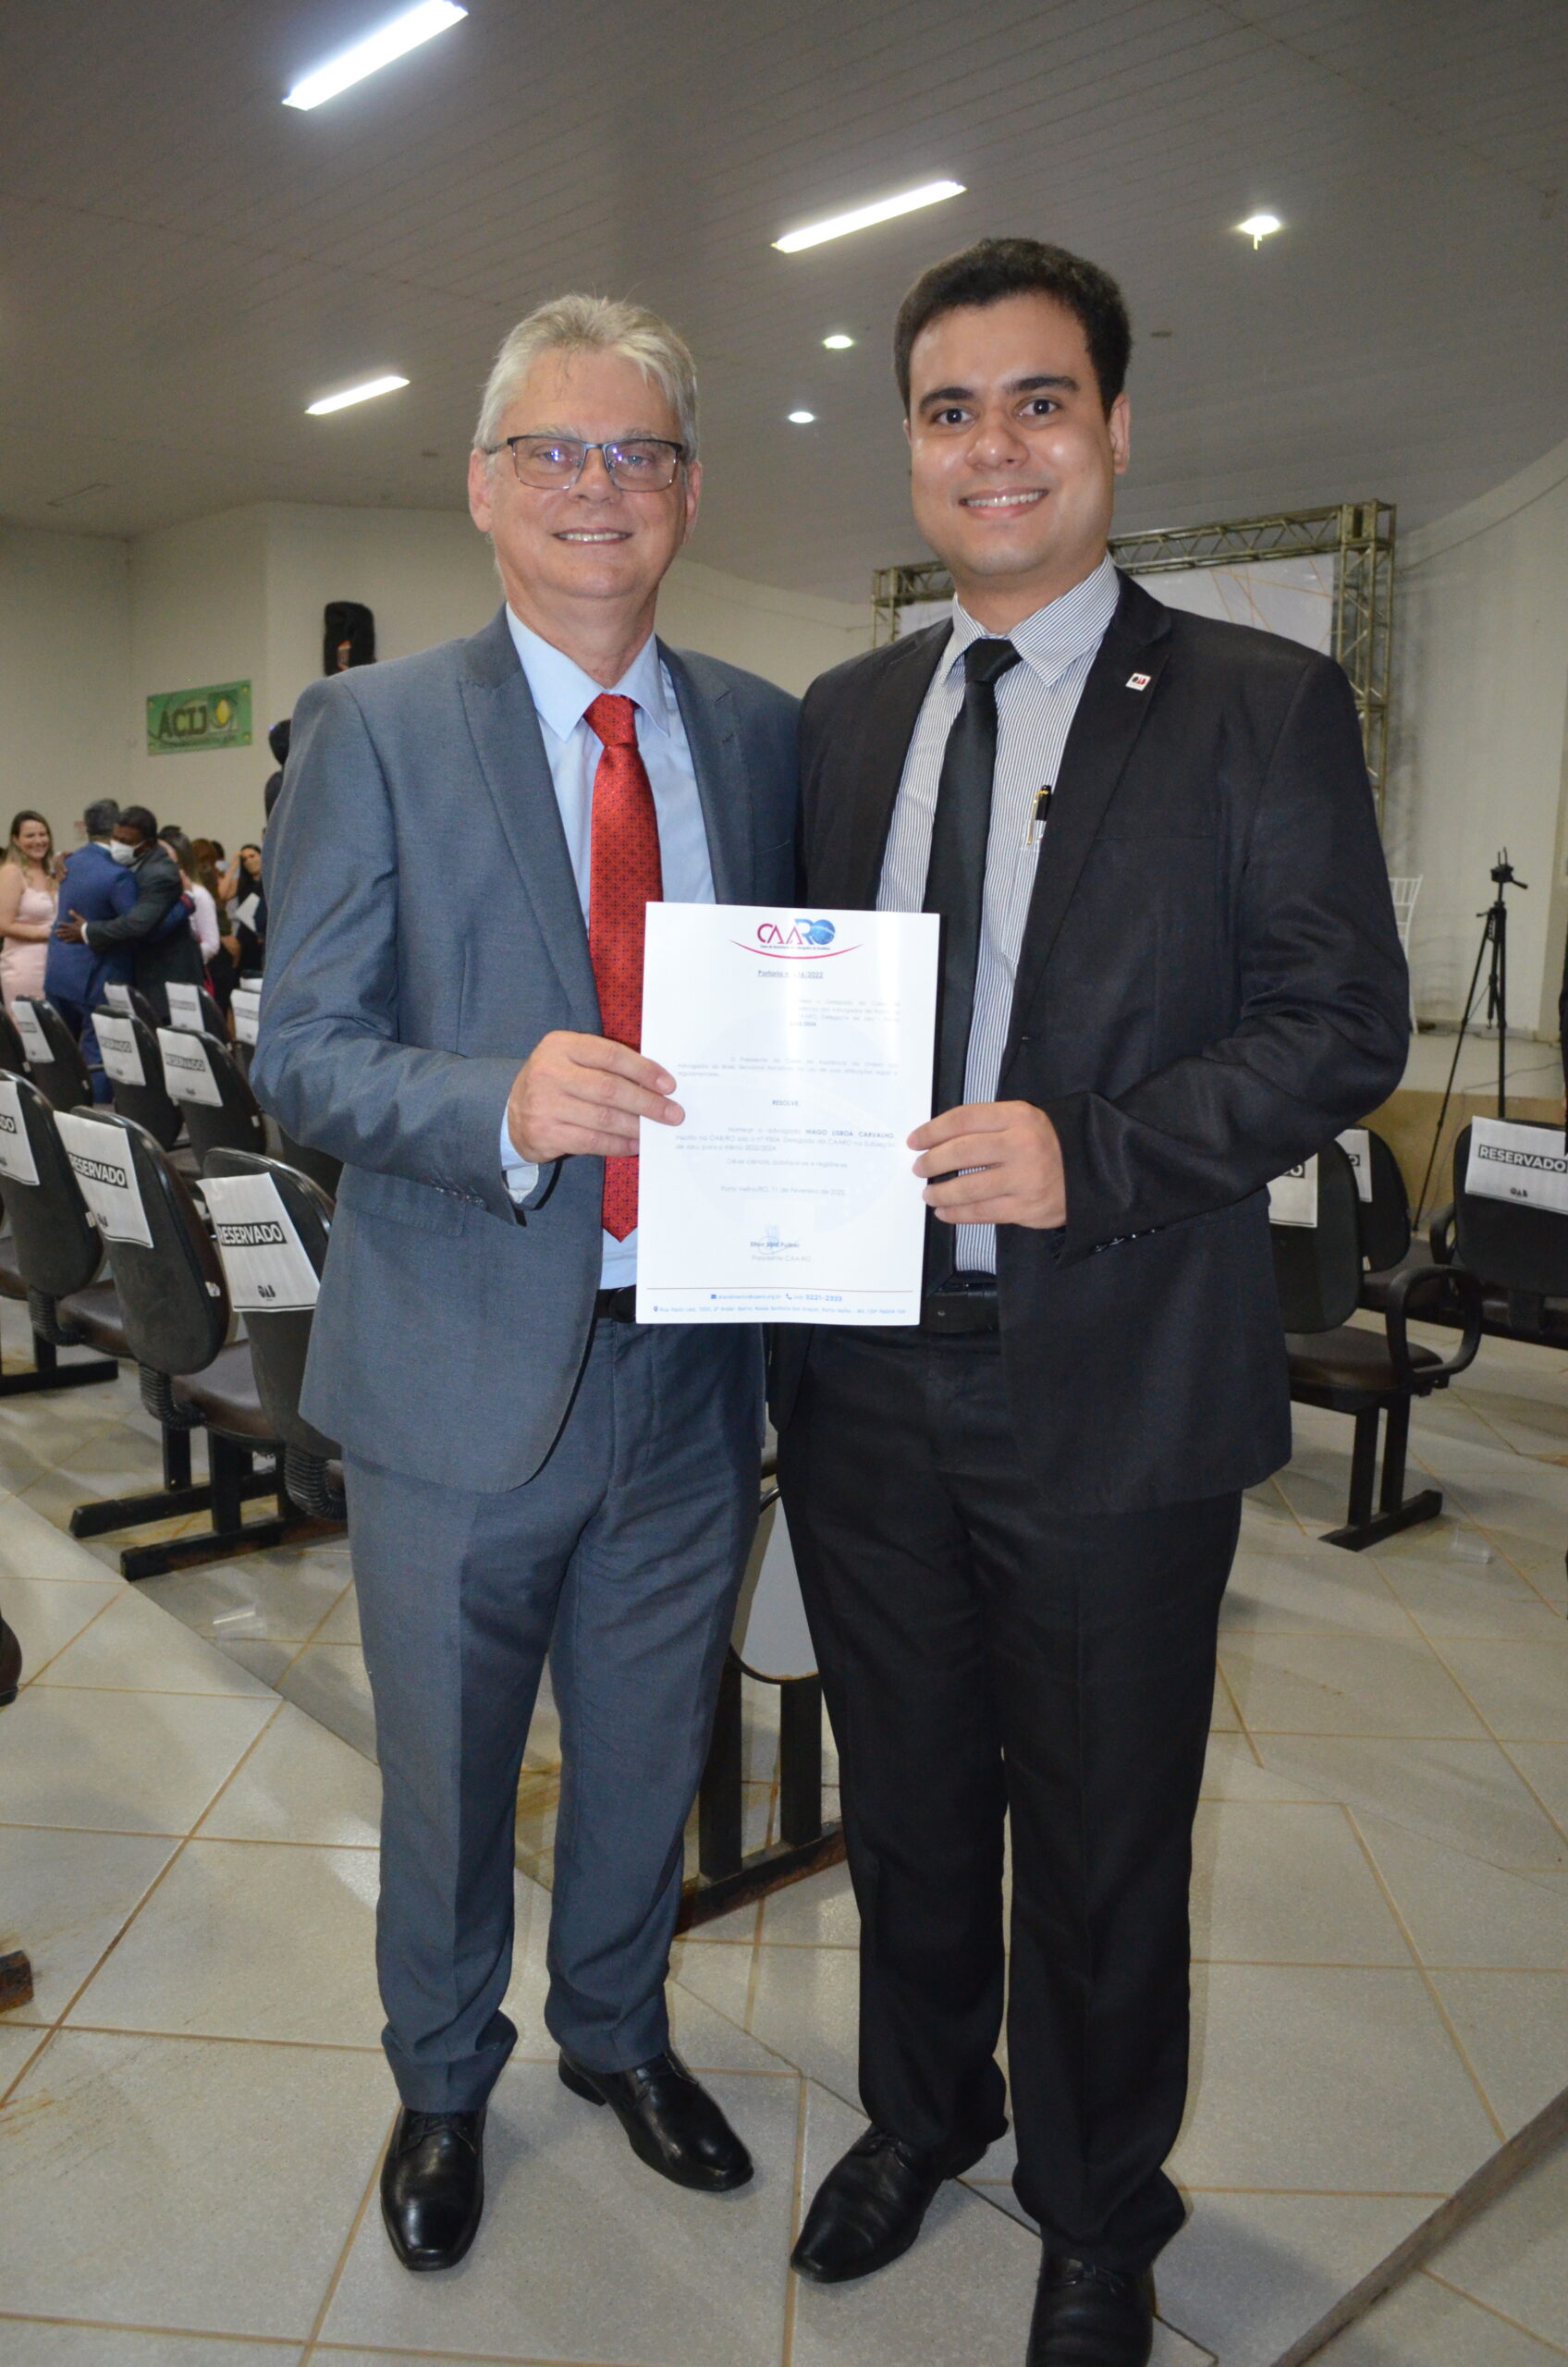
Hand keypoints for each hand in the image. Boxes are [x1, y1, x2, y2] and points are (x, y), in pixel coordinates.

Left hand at [54, 910, 86, 944]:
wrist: (88, 932)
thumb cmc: (84, 925)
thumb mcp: (79, 919)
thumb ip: (74, 915)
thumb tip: (70, 910)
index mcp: (71, 926)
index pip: (64, 924)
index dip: (61, 923)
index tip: (58, 923)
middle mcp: (71, 931)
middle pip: (63, 931)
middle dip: (59, 931)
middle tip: (55, 931)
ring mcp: (73, 935)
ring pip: (66, 935)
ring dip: (61, 935)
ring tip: (58, 936)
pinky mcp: (76, 939)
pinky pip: (70, 940)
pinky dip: (67, 940)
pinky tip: (65, 941)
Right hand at [506, 1031, 682, 1163]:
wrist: (512, 1114)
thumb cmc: (556, 1083)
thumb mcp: (572, 1061)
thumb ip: (605, 1065)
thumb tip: (656, 1084)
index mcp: (560, 1045)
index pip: (610, 1055)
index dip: (644, 1070)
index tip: (669, 1085)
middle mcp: (549, 1072)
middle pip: (610, 1088)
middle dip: (647, 1103)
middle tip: (673, 1113)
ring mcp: (544, 1104)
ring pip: (603, 1118)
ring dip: (637, 1126)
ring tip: (657, 1130)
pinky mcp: (544, 1134)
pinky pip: (592, 1141)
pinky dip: (618, 1144)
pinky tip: (635, 1144)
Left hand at [910, 1100, 1065, 1228]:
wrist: (1089, 1172)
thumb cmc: (1045, 1145)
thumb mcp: (1021, 1121)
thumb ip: (985, 1126)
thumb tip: (936, 1141)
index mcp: (1018, 1116)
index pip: (964, 1119)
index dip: (932, 1130)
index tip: (915, 1141)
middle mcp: (1021, 1145)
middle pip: (962, 1152)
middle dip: (932, 1162)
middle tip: (919, 1168)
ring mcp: (1024, 1179)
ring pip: (968, 1187)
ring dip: (940, 1191)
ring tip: (928, 1192)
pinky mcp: (1026, 1208)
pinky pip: (982, 1212)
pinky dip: (957, 1213)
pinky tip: (944, 1210)